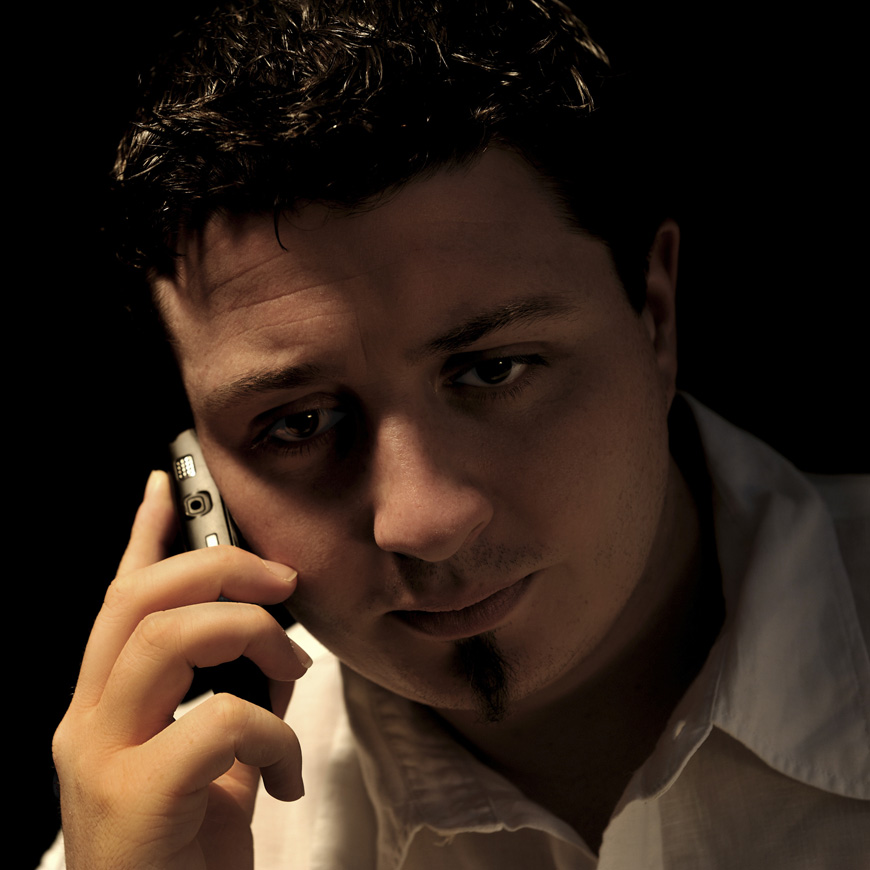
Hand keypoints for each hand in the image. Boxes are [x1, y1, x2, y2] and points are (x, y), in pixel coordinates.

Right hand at [52, 471, 309, 869]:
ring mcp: (100, 759)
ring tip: (294, 670)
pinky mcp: (133, 801)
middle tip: (283, 581)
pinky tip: (284, 777)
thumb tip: (273, 651)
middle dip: (224, 569)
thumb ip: (226, 699)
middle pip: (142, 598)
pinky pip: (218, 722)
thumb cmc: (184, 853)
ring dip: (252, 634)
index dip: (144, 533)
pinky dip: (272, 734)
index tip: (168, 485)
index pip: (118, 598)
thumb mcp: (208, 763)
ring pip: (170, 637)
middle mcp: (86, 721)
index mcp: (103, 706)